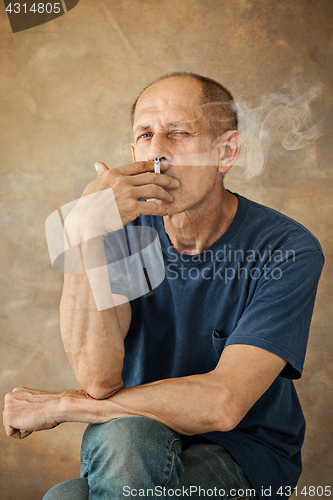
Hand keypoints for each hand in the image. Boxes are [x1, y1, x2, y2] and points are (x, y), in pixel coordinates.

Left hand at [3, 387, 90, 438]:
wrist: (57, 406)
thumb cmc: (51, 406)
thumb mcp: (35, 403)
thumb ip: (26, 407)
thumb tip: (24, 417)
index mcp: (17, 391)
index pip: (15, 410)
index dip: (26, 415)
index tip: (36, 413)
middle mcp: (10, 397)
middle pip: (11, 418)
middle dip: (22, 422)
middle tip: (36, 417)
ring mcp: (7, 407)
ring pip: (10, 426)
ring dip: (22, 427)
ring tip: (34, 420)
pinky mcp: (8, 418)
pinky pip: (11, 433)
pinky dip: (21, 434)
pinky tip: (31, 426)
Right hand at [65, 161, 179, 244]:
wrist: (86, 223)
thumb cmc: (88, 206)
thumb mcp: (94, 186)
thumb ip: (102, 175)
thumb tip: (100, 165)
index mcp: (115, 174)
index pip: (139, 166)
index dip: (154, 165)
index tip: (165, 166)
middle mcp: (123, 181)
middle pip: (151, 177)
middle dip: (166, 180)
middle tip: (175, 183)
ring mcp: (128, 194)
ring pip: (154, 190)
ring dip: (165, 194)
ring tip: (170, 198)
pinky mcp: (132, 208)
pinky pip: (152, 207)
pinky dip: (161, 210)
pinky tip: (165, 212)